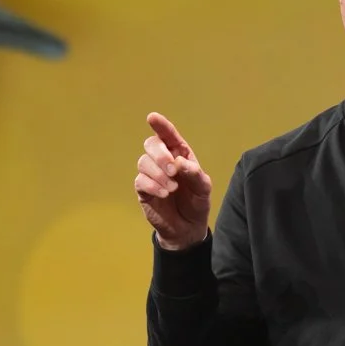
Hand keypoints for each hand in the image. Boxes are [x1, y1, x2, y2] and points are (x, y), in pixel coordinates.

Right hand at [135, 112, 212, 250]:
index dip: (160, 125)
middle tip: (173, 170)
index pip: (168, 135)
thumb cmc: (196, 203)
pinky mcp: (143, 189)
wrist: (187, 228)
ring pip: (143, 162)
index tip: (152, 118)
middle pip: (151, 145)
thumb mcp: (203, 188)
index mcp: (179, 154)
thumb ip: (195, 174)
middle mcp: (163, 161)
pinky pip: (140, 180)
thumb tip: (179, 163)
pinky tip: (164, 194)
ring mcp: (151, 175)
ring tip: (172, 189)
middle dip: (160, 155)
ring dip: (158, 174)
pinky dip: (153, 186)